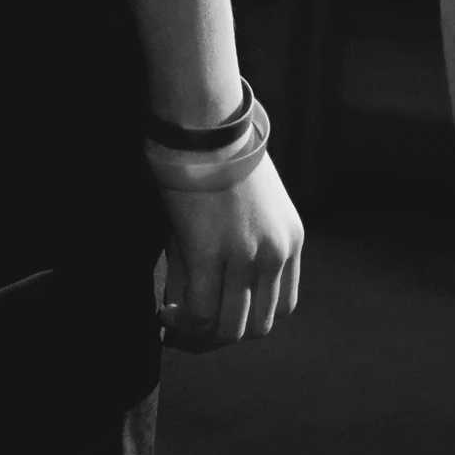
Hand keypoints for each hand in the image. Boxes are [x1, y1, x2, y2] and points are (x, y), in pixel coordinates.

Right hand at [156, 153, 302, 349]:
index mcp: (290, 240)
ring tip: (176, 326)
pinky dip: (181, 320)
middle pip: (258, 325)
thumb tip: (214, 280)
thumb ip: (237, 247)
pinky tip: (164, 312)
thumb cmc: (220, 150)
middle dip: (225, 336)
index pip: (282, 307)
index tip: (222, 318)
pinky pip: (198, 307)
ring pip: (229, 326)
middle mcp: (274, 253)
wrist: (204, 119)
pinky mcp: (206, 251)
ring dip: (201, 336)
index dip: (250, 319)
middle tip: (195, 332)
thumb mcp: (247, 202)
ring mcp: (243, 255)